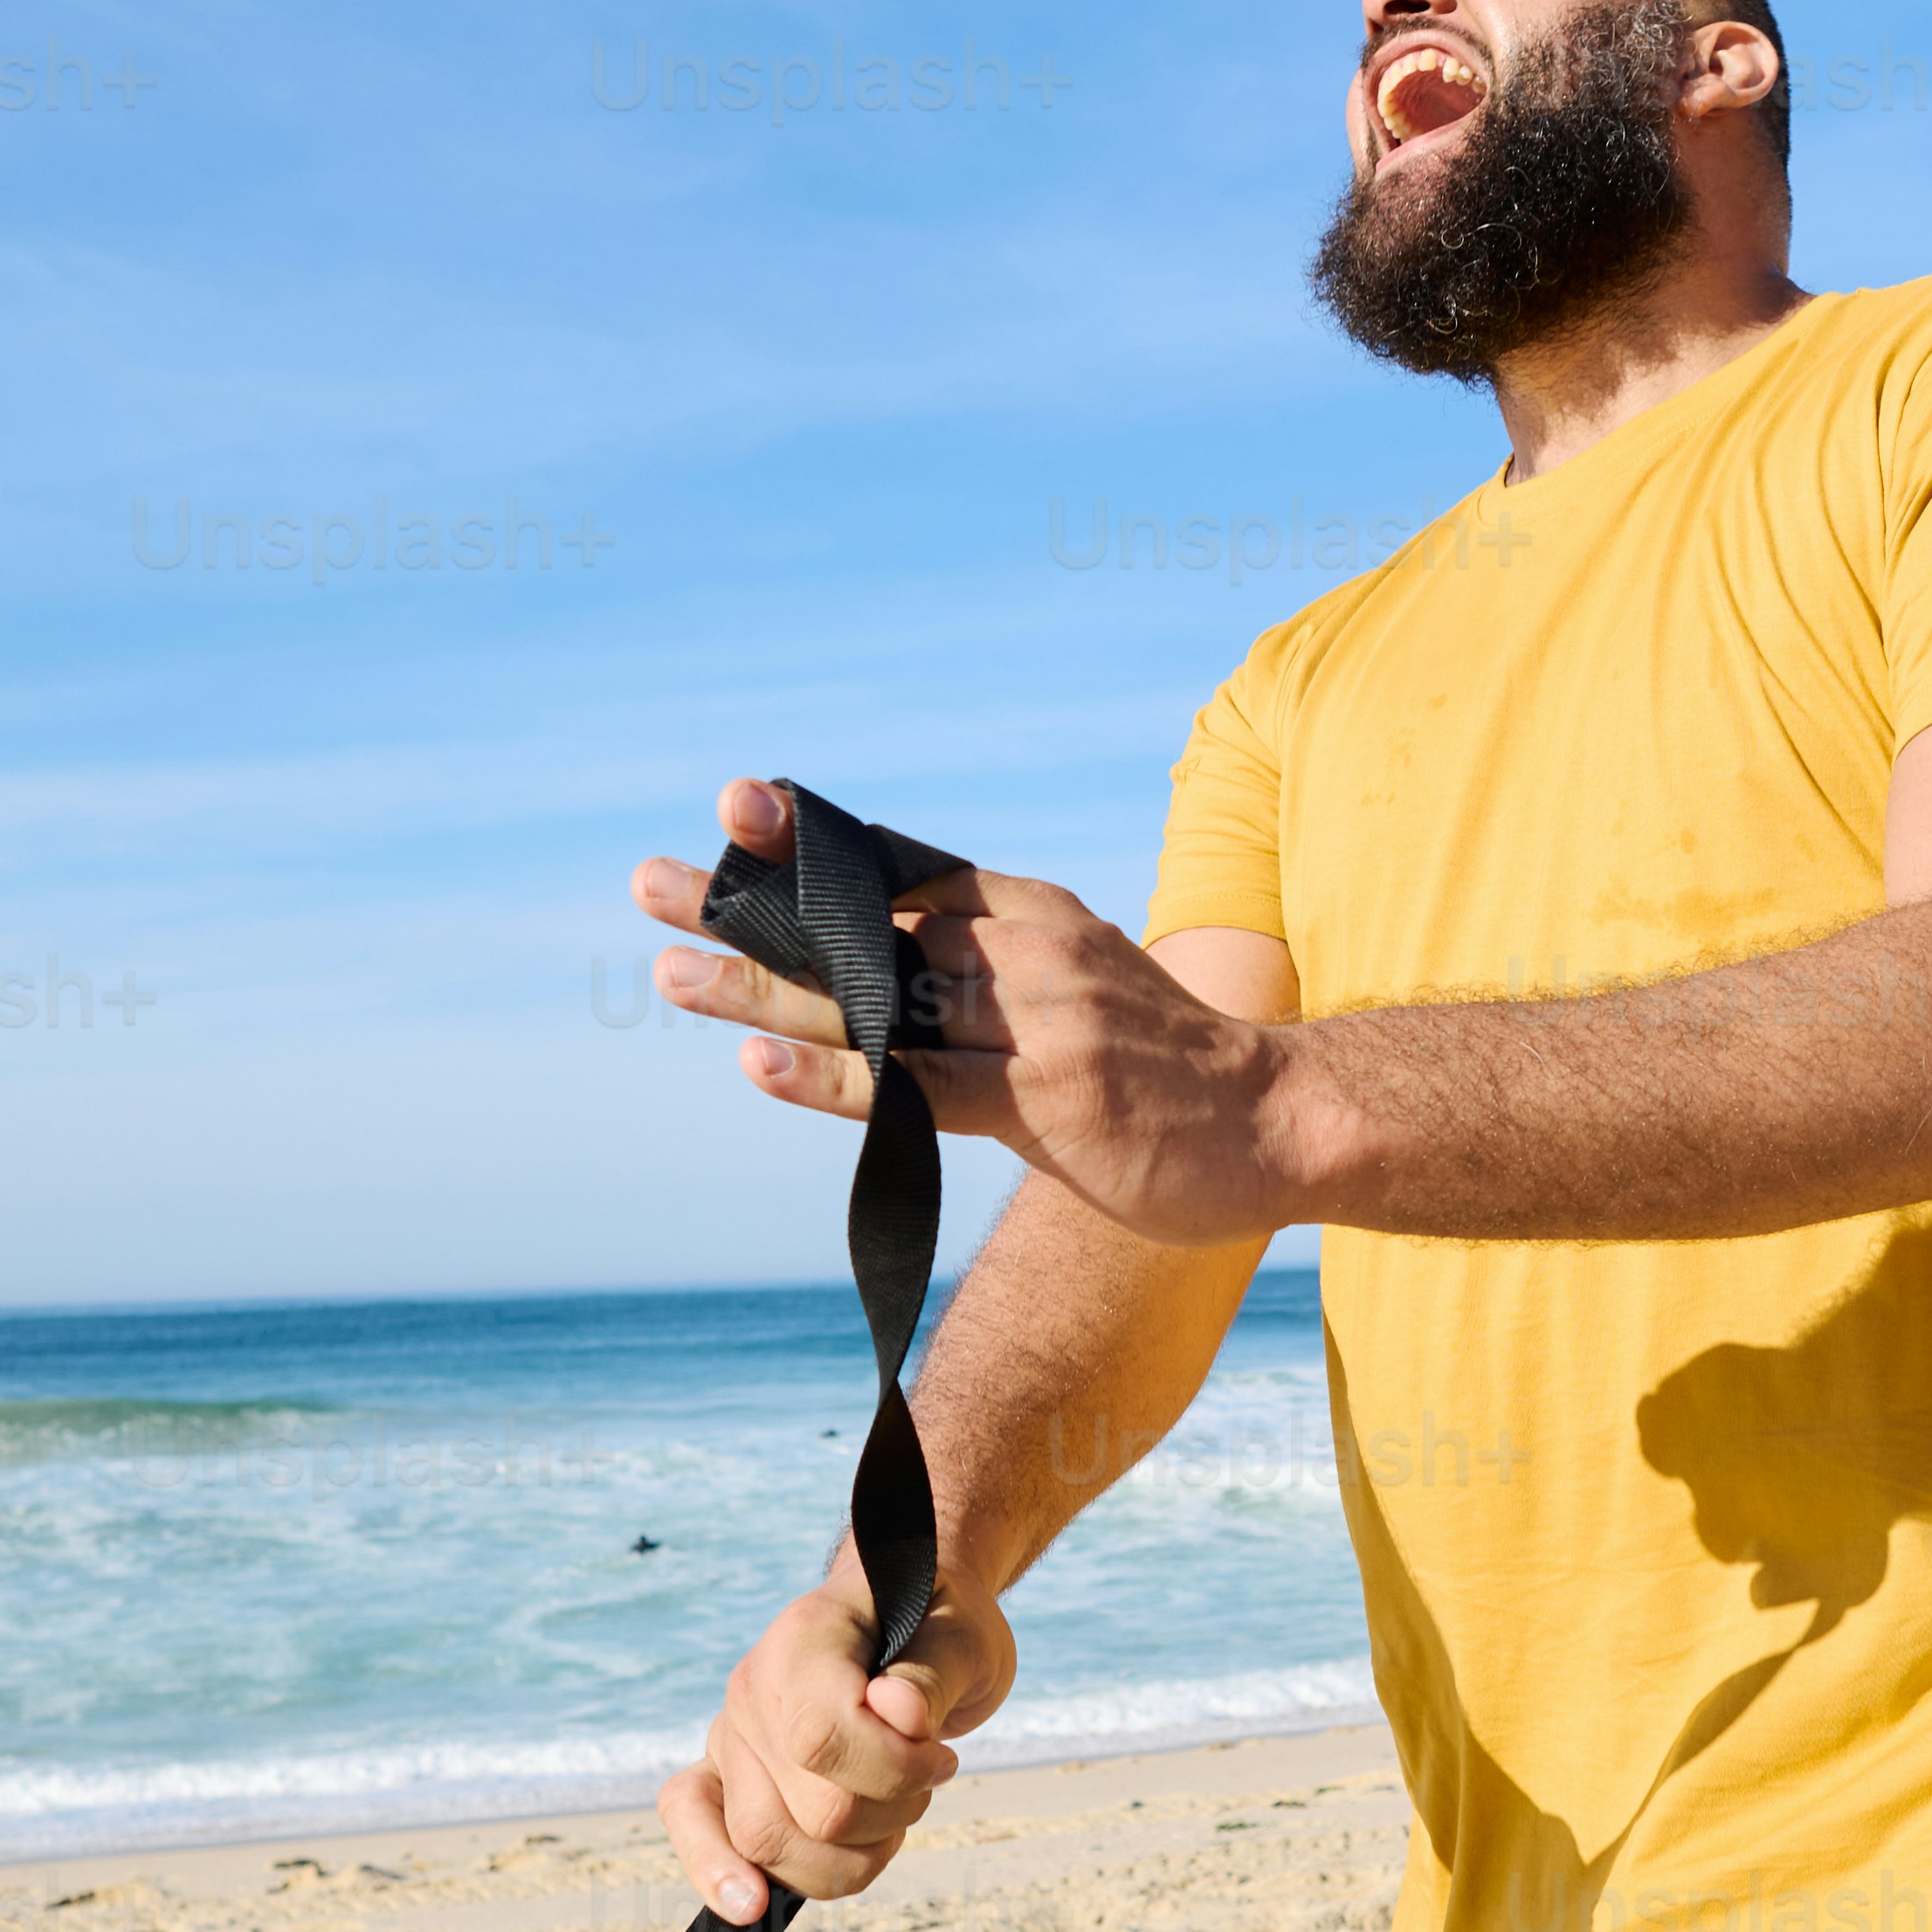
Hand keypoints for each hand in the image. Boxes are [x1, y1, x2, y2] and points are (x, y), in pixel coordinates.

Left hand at [632, 778, 1308, 1243]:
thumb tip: (894, 962)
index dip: (815, 838)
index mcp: (1032, 914)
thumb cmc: (1169, 1067)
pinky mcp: (1044, 1104)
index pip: (902, 862)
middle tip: (650, 884)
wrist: (1281, 1121)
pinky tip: (761, 1064)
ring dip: (763, 988)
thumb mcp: (1082, 983)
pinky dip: (835, 1078)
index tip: (735, 810)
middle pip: (864, 925)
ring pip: (875, 1000)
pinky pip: (917, 1089)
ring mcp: (1035, 1026)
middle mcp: (1026, 952)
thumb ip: (993, 969)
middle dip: (751, 909)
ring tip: (669, 975)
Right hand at [659, 1545, 1019, 1916]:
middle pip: (807, 1808)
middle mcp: (754, 1687)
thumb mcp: (963, 1644)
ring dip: (848, 1855)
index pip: (820, 1737)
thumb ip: (931, 1678)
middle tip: (924, 1781)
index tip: (940, 1759)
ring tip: (888, 1812)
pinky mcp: (723, 1775)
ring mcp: (732, 1733)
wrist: (911, 1625)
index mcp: (806, 1639)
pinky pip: (691, 1825)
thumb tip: (896, 1709)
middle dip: (885, 1817)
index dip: (889, 1770)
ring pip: (766, 1842)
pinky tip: (751, 1907)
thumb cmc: (937, 1634)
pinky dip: (722, 1875)